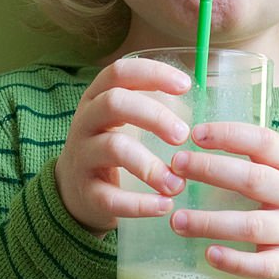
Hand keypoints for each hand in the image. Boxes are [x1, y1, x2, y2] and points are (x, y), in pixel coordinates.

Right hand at [55, 58, 192, 236]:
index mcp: (97, 98)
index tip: (185, 85)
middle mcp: (86, 122)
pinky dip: (139, 204)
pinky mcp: (85, 192)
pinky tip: (164, 206)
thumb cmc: (112, 151)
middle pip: (114, 103)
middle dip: (153, 116)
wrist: (73, 193)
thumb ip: (154, 111)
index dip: (152, 74)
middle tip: (182, 136)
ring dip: (150, 165)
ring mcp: (82, 157)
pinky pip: (110, 197)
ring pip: (113, 149)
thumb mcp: (123, 123)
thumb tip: (205, 110)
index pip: (120, 72)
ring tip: (178, 184)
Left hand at [168, 122, 278, 278]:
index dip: (230, 135)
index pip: (265, 142)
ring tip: (177, 220)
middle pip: (253, 179)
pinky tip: (209, 255)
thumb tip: (199, 141)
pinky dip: (234, 261)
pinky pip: (261, 265)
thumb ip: (257, 161)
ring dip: (210, 223)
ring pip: (251, 225)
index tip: (196, 133)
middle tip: (176, 166)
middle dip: (211, 170)